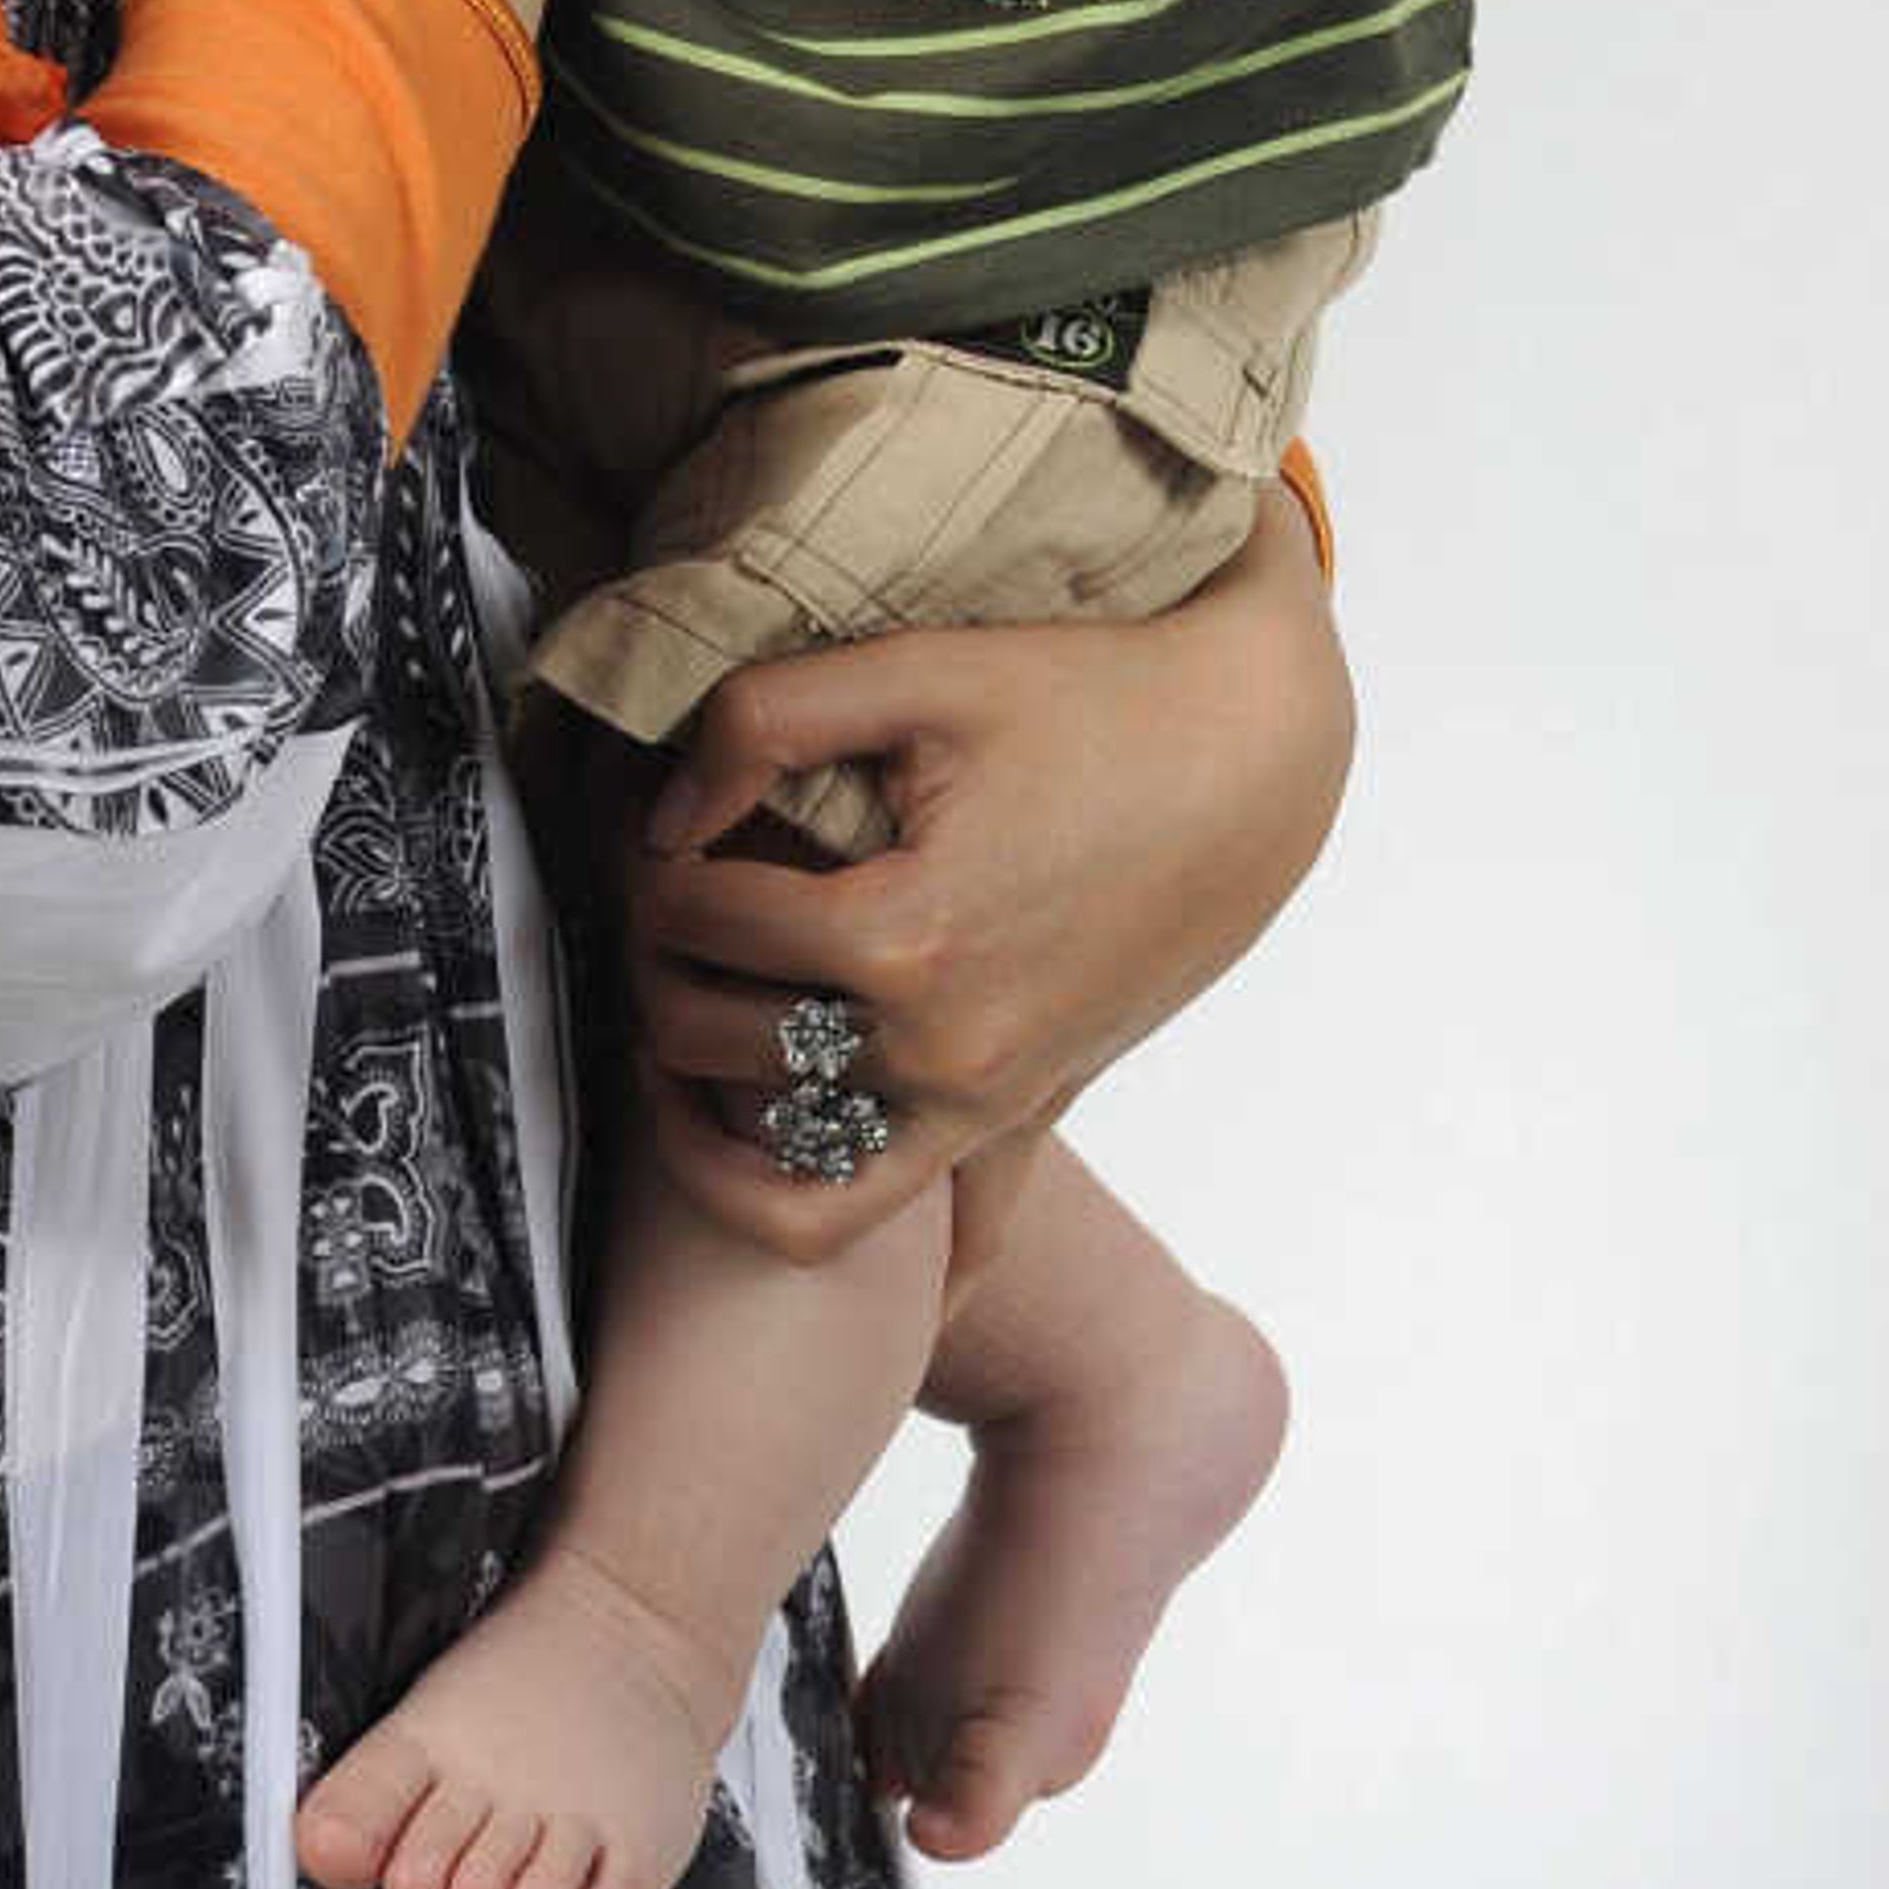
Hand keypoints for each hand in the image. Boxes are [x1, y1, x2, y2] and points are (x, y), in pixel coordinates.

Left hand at [612, 487, 1354, 1256]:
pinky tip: (713, 1118)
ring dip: (685, 1076)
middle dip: (649, 955)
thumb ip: (762, 719)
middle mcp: (940, 1051)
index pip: (696, 916)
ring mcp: (975, 1104)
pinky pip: (850, 1219)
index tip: (646, 814)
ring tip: (667, 986)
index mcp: (910, 938)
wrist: (1243, 761)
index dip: (644, 856)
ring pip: (765, 1155)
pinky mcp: (1003, 1118)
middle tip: (645, 891)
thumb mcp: (918, 670)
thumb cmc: (1081, 697)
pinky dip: (762, 1191)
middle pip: (705, 1033)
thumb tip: (664, 812)